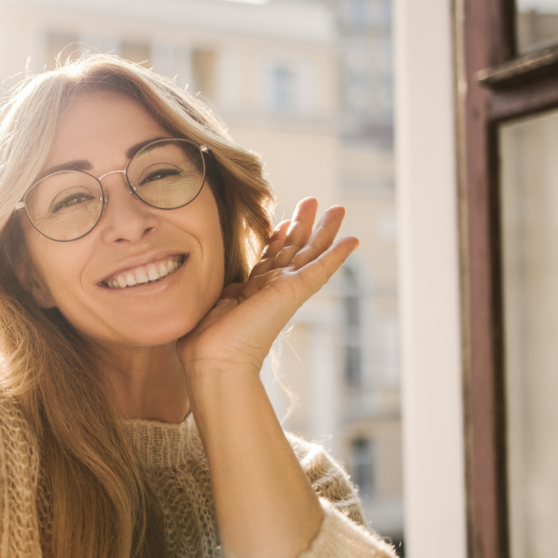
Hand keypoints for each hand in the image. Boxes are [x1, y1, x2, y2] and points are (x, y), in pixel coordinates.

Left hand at [177, 198, 358, 376]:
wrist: (214, 356)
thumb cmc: (204, 337)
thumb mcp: (213, 301)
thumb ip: (225, 289)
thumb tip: (229, 286)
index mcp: (252, 292)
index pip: (270, 260)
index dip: (277, 239)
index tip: (282, 223)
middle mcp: (272, 289)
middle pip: (294, 250)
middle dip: (303, 224)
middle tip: (313, 201)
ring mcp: (286, 290)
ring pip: (310, 253)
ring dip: (324, 230)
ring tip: (336, 208)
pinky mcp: (295, 291)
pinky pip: (322, 269)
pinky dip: (338, 255)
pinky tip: (353, 241)